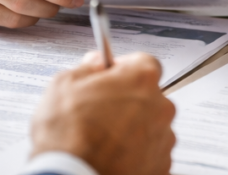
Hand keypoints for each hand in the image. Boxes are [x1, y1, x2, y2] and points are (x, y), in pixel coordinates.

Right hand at [30, 52, 175, 174]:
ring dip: (132, 128)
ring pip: (150, 126)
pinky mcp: (161, 166)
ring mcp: (163, 139)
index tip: (109, 77)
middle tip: (100, 111)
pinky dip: (135, 153)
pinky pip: (150, 152)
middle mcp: (160, 108)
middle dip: (127, 101)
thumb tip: (96, 63)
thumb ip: (87, 67)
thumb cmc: (67, 135)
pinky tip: (111, 155)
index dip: (123, 68)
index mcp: (141, 80)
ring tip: (103, 139)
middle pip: (148, 96)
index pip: (143, 63)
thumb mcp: (63, 84)